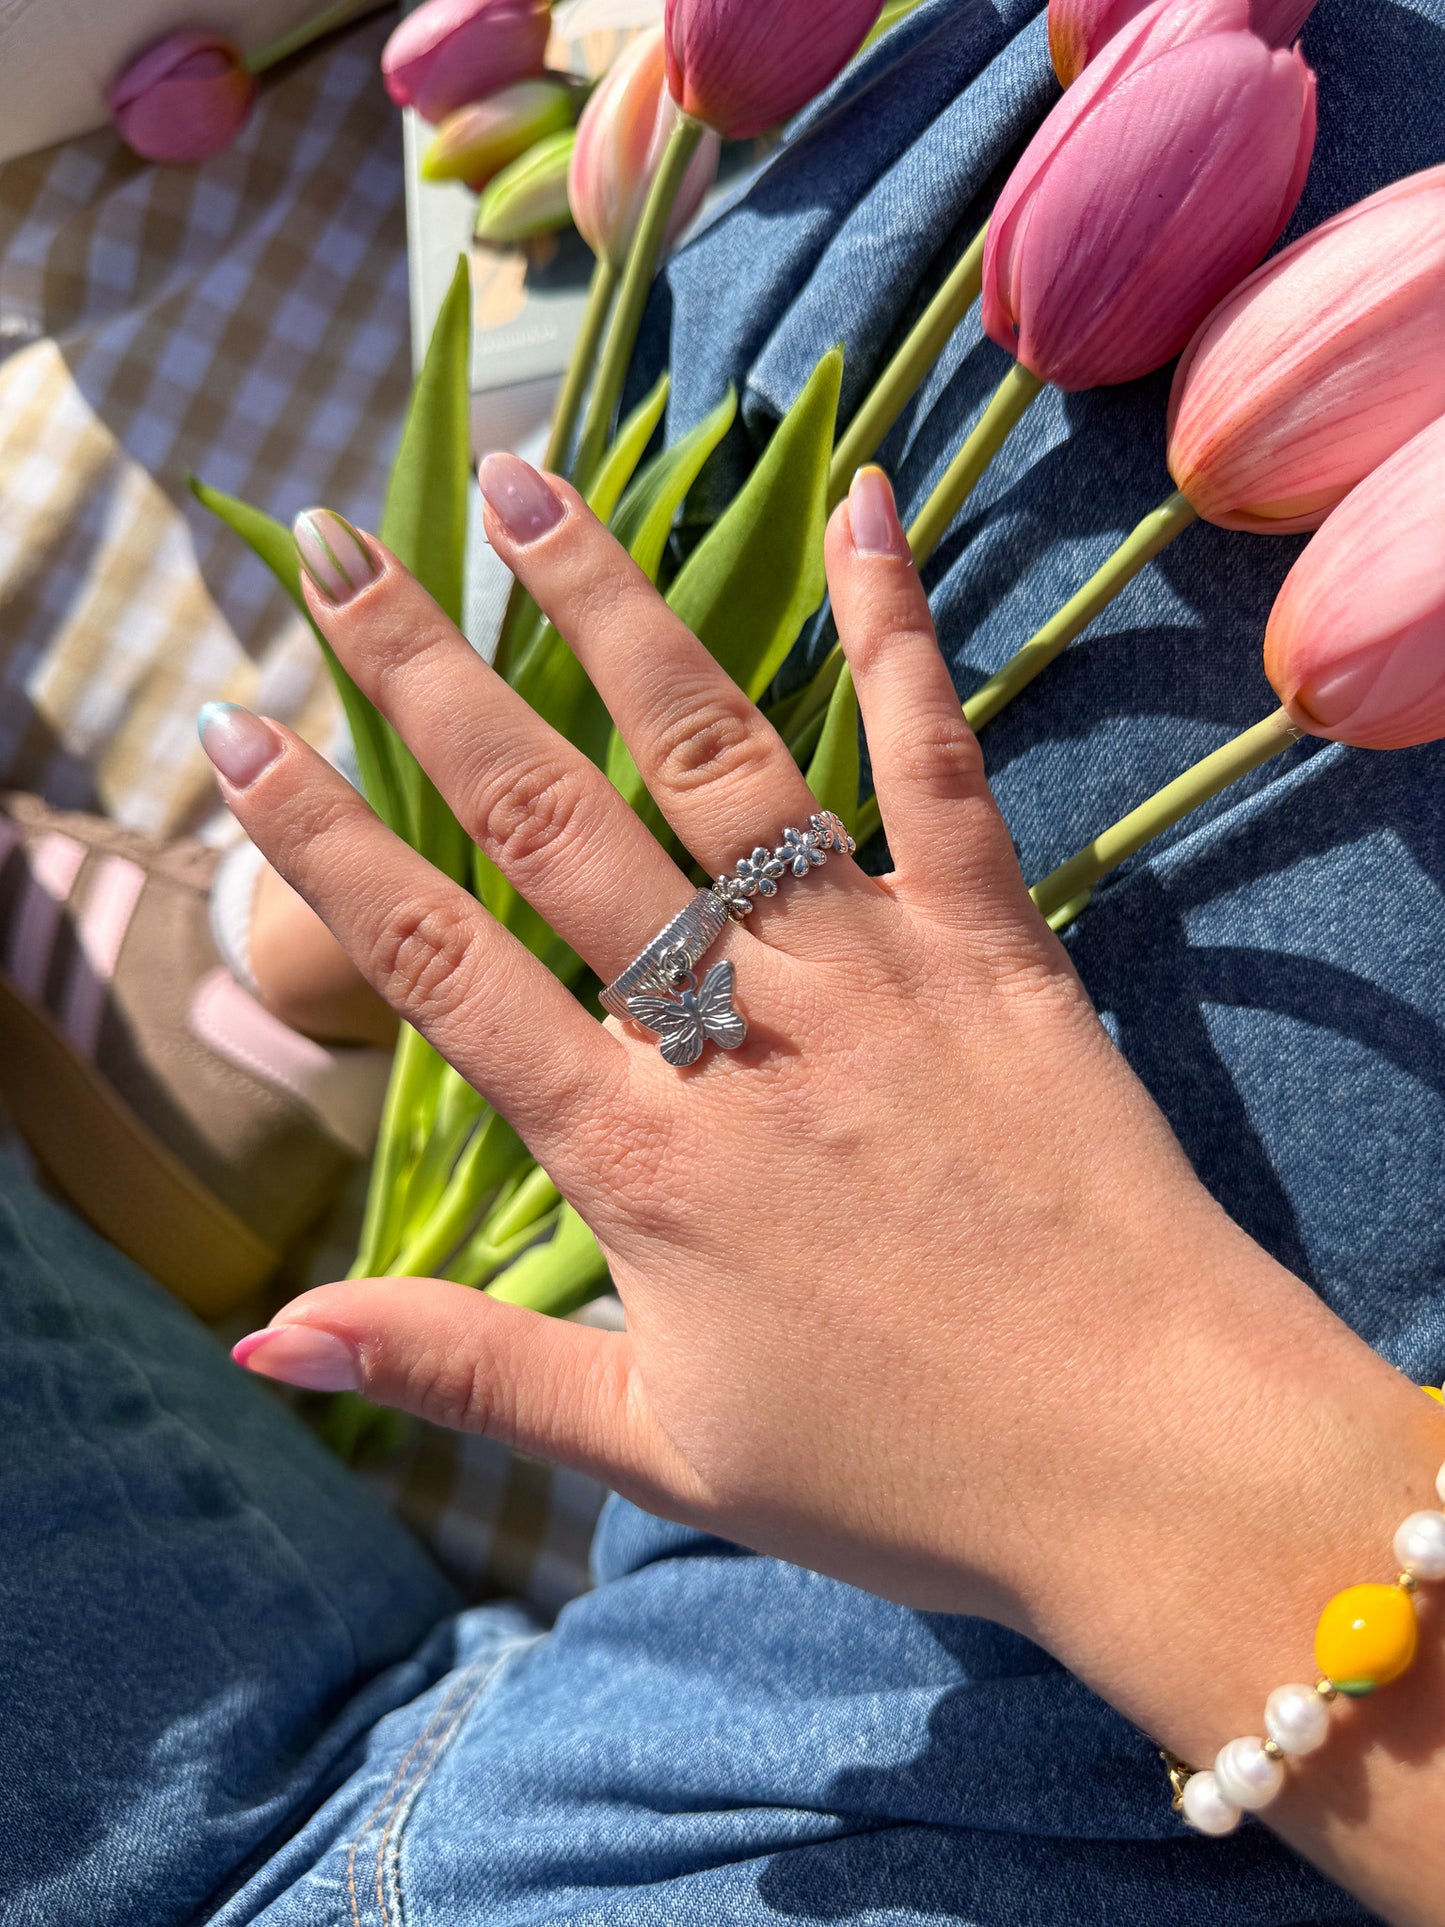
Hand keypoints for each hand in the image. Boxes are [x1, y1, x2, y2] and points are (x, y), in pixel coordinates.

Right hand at [208, 461, 1444, 1917]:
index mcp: (638, 1158)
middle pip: (547, 823)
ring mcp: (871, 969)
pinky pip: (935, 762)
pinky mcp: (995, 944)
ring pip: (712, 759)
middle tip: (336, 550)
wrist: (1150, 1463)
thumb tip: (271, 1334)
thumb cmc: (904, 1475)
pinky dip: (896, 629)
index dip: (323, 845)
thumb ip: (467, 1365)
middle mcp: (735, 1032)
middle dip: (425, 677)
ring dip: (607, 611)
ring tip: (522, 486)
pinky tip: (858, 505)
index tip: (238, 734)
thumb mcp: (659, 1449)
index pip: (438, 967)